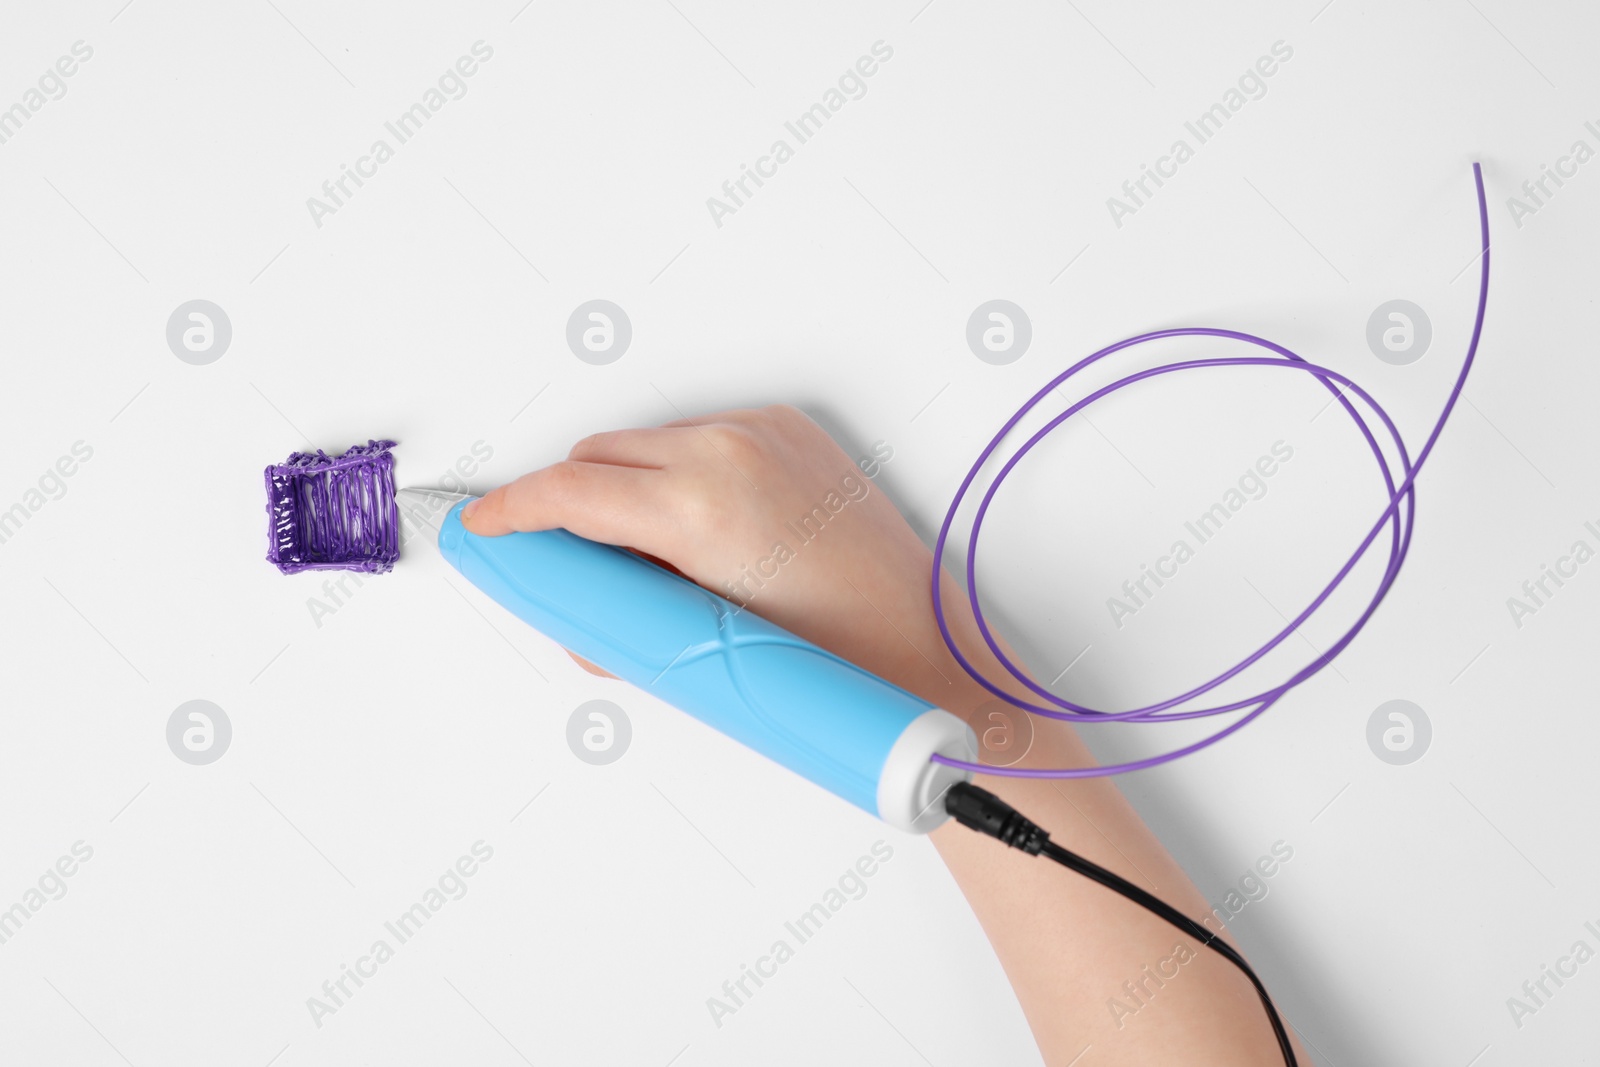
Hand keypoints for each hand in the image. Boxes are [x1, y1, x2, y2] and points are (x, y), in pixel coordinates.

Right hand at [460, 404, 971, 705]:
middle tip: (576, 560)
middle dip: (571, 501)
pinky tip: (704, 526)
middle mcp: (731, 452)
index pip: (569, 491)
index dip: (514, 509)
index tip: (488, 525)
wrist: (928, 644)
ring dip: (628, 484)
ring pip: (649, 440)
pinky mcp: (790, 429)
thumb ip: (618, 629)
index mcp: (701, 508)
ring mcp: (764, 433)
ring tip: (657, 554)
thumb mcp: (701, 653)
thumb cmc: (839, 661)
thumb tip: (578, 618)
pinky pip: (701, 435)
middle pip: (599, 454)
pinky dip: (682, 470)